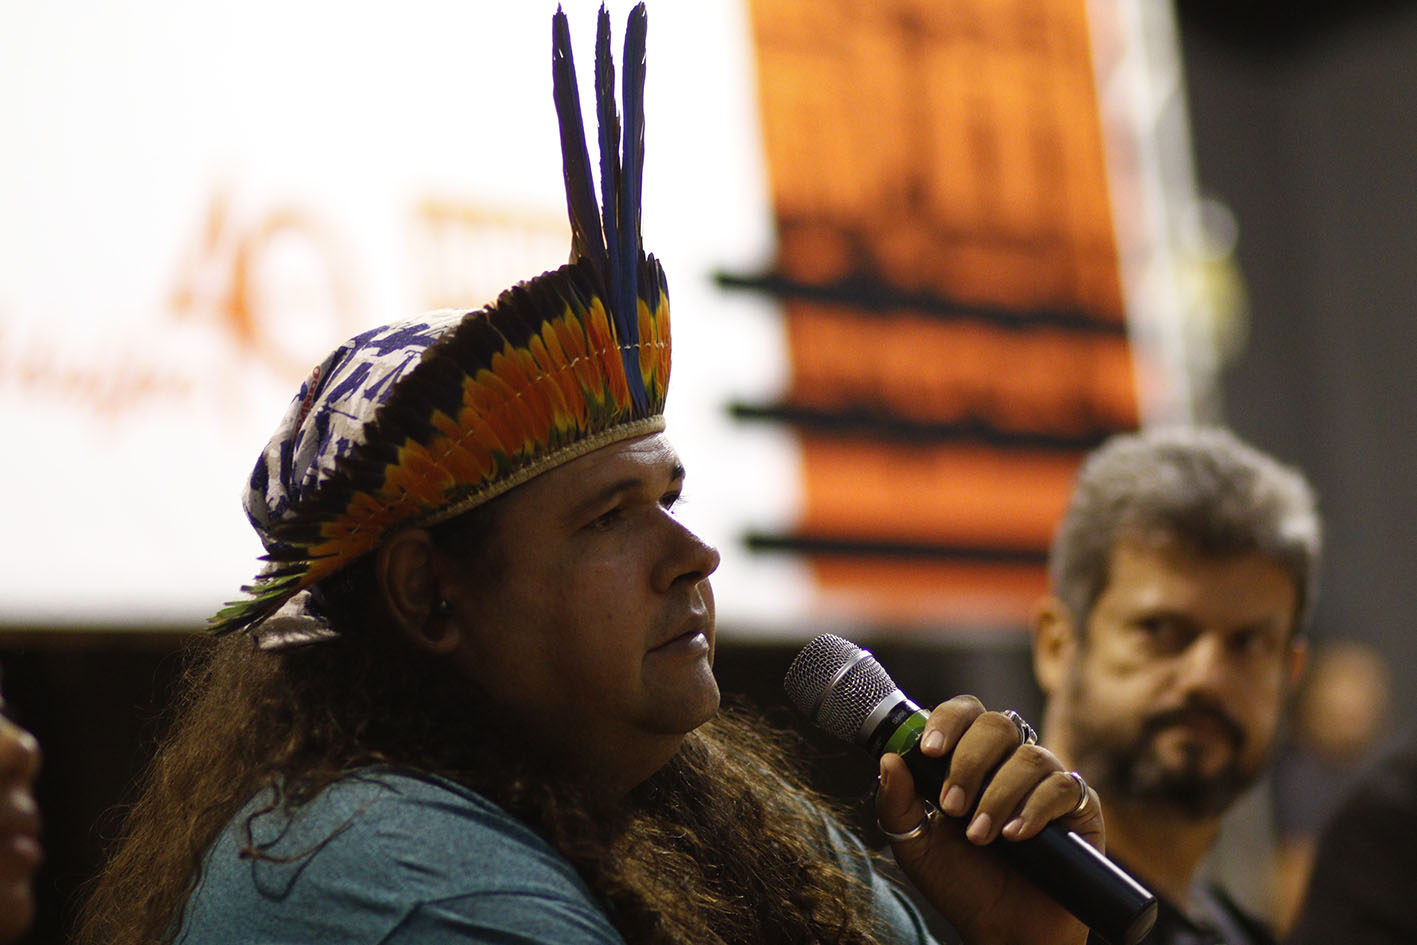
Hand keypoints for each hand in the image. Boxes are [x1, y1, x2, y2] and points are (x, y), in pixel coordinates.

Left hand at [875, 696, 1103, 944]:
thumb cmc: (960, 883)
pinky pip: (1064, 787)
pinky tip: (1016, 837)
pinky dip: (1035, 809)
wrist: (1003, 930)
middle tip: (953, 807)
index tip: (930, 752)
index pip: (965, 713)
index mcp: (972, 758)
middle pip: (998, 725)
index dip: (948, 721)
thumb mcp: (915, 844)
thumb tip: (890, 758)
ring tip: (981, 837)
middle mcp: (1011, 761)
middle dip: (970, 763)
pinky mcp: (1080, 808)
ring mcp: (1047, 781)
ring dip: (998, 796)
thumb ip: (897, 803)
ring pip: (1029, 757)